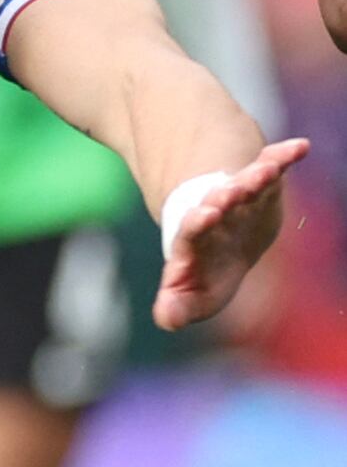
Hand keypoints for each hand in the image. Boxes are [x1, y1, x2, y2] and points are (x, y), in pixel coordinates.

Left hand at [156, 136, 309, 330]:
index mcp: (195, 239)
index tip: (204, 216)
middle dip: (222, 199)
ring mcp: (241, 198)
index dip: (196, 226)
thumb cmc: (207, 272)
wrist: (224, 238)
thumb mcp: (192, 294)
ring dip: (255, 177)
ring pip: (246, 183)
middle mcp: (217, 214)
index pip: (191, 234)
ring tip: (266, 171)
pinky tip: (299, 147)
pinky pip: (273, 165)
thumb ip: (178, 306)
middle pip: (217, 204)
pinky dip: (283, 156)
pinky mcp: (263, 185)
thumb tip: (168, 319)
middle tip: (226, 194)